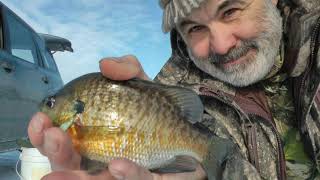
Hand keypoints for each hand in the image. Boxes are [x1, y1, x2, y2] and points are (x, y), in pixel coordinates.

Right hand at [27, 55, 206, 178]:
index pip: (61, 135)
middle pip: (69, 160)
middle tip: (48, 136)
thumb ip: (125, 69)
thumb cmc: (158, 109)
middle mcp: (101, 155)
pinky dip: (127, 174)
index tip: (39, 119)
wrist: (190, 129)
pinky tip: (118, 165)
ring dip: (72, 174)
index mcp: (93, 133)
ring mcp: (120, 172)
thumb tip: (104, 64)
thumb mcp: (142, 84)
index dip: (45, 130)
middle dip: (54, 151)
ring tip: (56, 170)